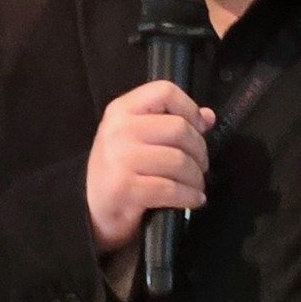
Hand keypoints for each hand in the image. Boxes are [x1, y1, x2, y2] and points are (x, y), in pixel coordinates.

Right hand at [85, 80, 215, 255]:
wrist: (92, 209)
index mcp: (121, 110)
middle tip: (200, 165)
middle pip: (179, 128)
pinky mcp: (125, 188)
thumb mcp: (138, 139)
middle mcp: (118, 130)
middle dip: (199, 151)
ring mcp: (119, 159)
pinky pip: (171, 189)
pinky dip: (189, 197)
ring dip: (196, 178)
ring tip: (195, 185)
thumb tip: (208, 116)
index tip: (199, 128)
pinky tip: (192, 199)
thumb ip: (171, 122)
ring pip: (179, 161)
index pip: (165, 91)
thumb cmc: (120, 170)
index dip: (190, 108)